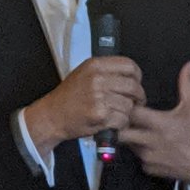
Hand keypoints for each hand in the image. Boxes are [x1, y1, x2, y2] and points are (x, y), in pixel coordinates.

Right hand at [23, 56, 144, 159]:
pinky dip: (121, 123)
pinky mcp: (99, 114)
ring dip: (127, 112)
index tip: (136, 83)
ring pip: (129, 105)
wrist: (52, 116)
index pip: (129, 65)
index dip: (137, 76)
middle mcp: (97, 79)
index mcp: (95, 65)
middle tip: (136, 102)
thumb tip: (130, 74)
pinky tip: (112, 122)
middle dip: (138, 97)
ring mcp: (98, 97)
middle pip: (133, 86)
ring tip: (117, 113)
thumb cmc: (68, 97)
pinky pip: (122, 119)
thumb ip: (106, 71)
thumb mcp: (84, 73)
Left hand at [118, 61, 189, 189]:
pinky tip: (151, 145)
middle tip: (128, 117)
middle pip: (121, 131)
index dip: (129, 105)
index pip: (131, 112)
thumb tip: (188, 64)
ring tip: (141, 129)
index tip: (133, 102)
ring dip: (131, 136)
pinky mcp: (148, 169)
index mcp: (160, 124)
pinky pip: (136, 157)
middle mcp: (150, 142)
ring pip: (127, 144)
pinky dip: (140, 151)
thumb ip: (187, 84)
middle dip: (122, 123)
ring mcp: (148, 157)